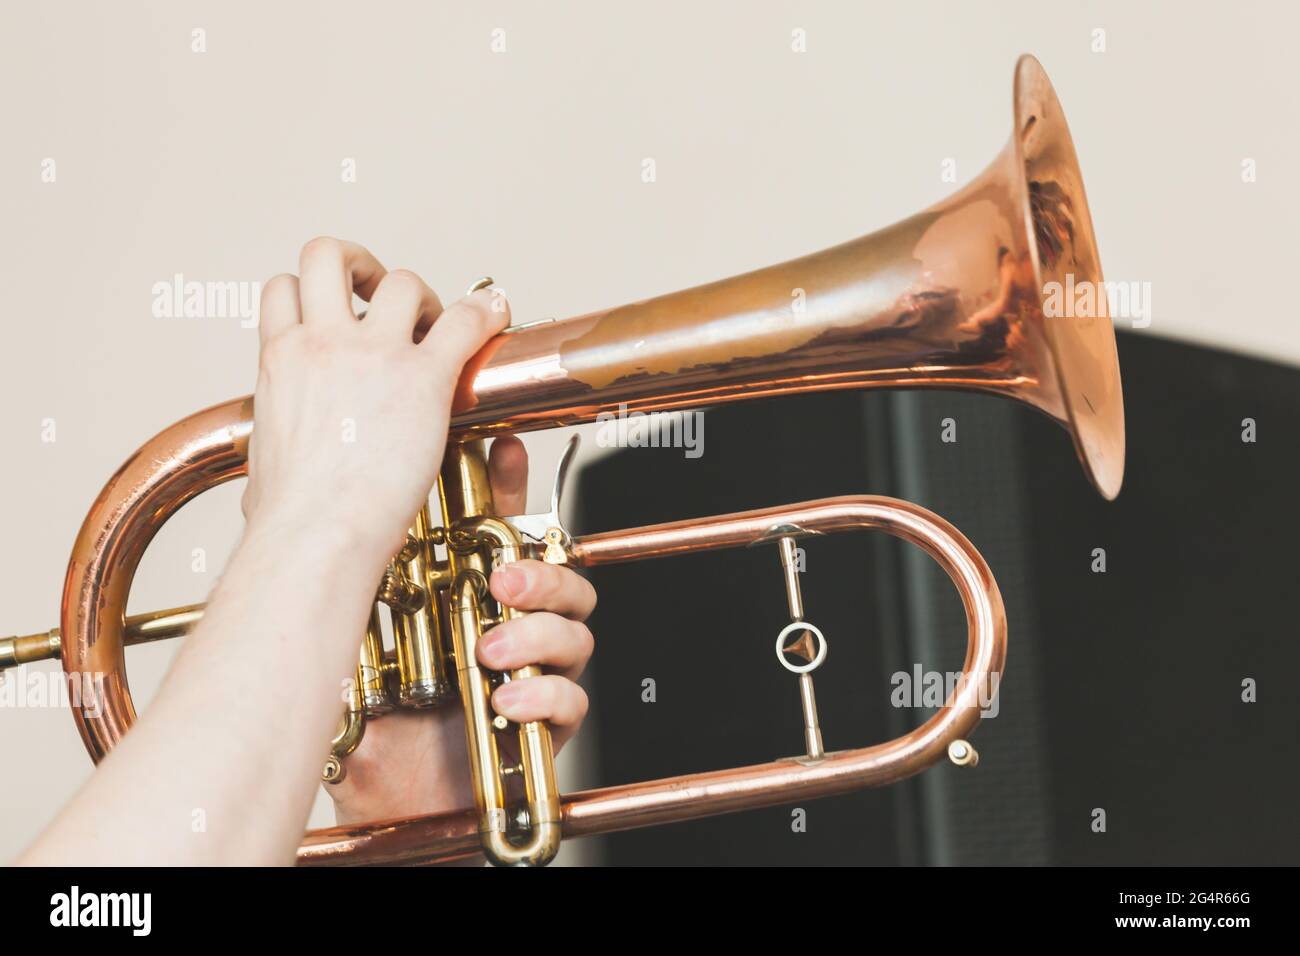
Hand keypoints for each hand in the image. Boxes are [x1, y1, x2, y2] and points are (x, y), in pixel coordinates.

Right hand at [242, 237, 506, 562]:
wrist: (316, 535)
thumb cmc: (291, 518)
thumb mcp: (261, 467)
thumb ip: (271, 456)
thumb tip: (262, 487)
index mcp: (280, 360)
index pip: (285, 287)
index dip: (314, 289)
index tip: (340, 309)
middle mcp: (323, 344)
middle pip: (330, 255)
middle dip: (361, 263)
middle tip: (384, 293)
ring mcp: (374, 355)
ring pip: (403, 282)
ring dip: (424, 297)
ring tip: (437, 326)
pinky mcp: (423, 377)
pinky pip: (463, 322)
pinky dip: (485, 312)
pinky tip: (496, 315)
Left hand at [325, 436, 596, 827]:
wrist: (386, 807)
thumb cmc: (376, 731)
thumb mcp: (356, 650)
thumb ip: (352, 596)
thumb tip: (323, 526)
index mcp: (468, 600)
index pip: (500, 532)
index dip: (508, 485)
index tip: (498, 447)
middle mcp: (508, 630)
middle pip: (560, 576)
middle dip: (539, 572)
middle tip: (500, 581)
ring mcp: (532, 675)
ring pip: (576, 632)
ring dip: (538, 636)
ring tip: (490, 653)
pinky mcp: (547, 725)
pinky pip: (574, 699)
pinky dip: (544, 697)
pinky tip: (505, 703)